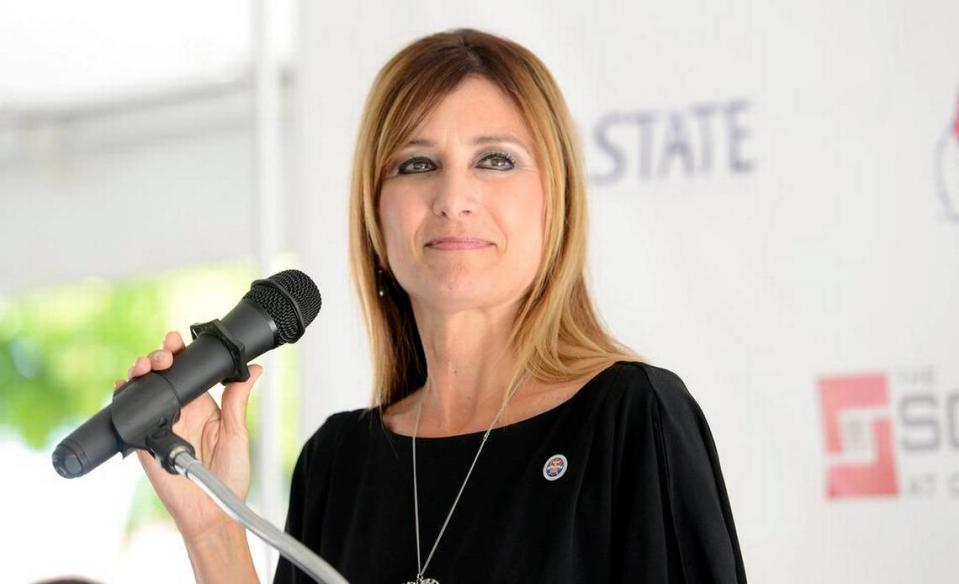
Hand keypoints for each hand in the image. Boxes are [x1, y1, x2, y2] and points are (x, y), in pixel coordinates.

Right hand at [114, 330, 261, 542]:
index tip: (177, 341)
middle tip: (163, 356)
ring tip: (147, 366)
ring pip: (143, 390)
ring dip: (140, 372)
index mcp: (203, 405)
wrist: (211, 509)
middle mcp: (179, 411)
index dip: (179, 353)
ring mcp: (160, 425)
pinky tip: (124, 386)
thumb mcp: (237, 433)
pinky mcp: (144, 441)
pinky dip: (123, 399)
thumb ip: (238, 401)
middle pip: (162, 376)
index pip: (187, 372)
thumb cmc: (229, 475)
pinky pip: (129, 416)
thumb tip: (253, 369)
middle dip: (157, 357)